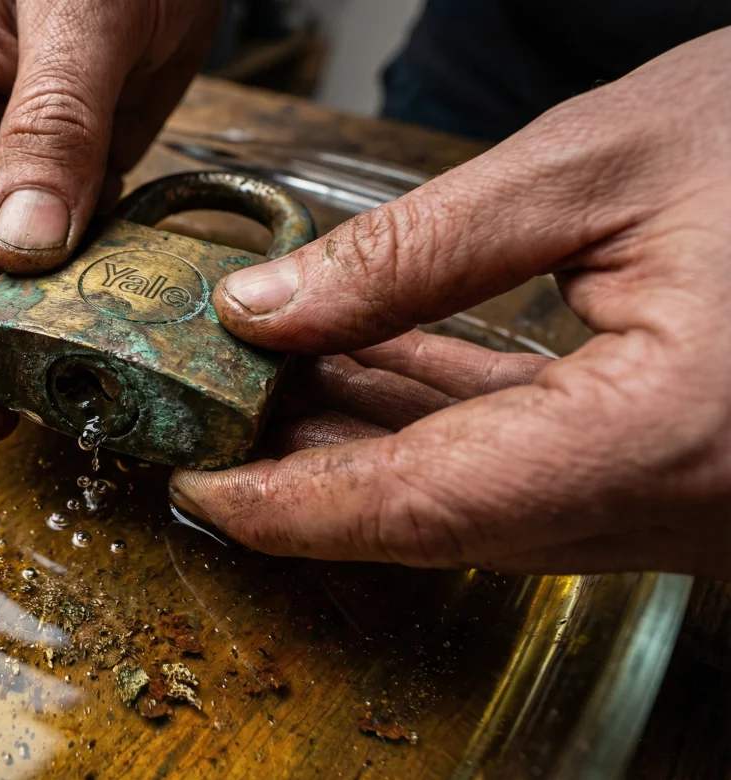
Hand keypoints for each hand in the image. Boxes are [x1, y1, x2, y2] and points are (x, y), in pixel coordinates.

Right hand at [0, 0, 220, 438]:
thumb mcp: (82, 17)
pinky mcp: (69, 165)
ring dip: (37, 330)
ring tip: (74, 395)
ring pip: (9, 265)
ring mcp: (12, 155)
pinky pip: (69, 244)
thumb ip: (52, 125)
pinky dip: (86, 293)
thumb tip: (20, 247)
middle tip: (34, 417)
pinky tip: (109, 335)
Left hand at [171, 28, 730, 577]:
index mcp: (662, 439)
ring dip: (369, 442)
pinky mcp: (690, 471)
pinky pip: (540, 467)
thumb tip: (270, 313)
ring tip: (268, 380)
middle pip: (443, 517)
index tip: (196, 487)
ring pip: (485, 498)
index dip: (289, 508)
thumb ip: (416, 253)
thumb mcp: (596, 165)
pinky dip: (445, 424)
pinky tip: (369, 372)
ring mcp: (694, 502)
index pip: (422, 505)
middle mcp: (686, 505)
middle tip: (211, 414)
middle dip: (311, 473)